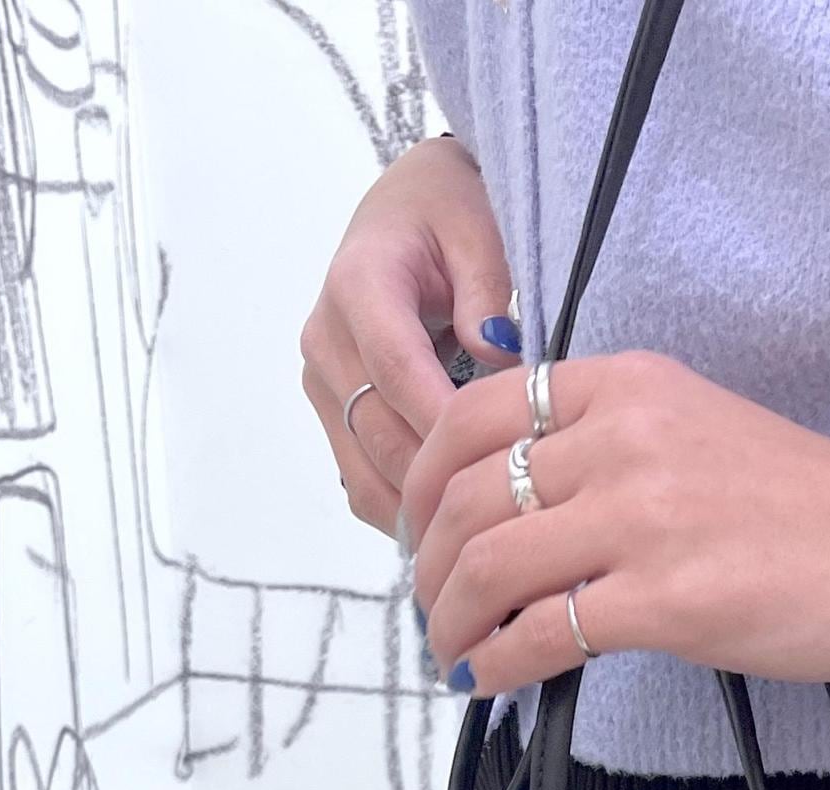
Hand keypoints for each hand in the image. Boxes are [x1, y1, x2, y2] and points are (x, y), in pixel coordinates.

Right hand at [299, 138, 521, 538]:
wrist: (407, 211)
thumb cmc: (449, 212)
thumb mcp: (476, 224)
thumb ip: (486, 284)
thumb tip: (497, 350)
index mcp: (358, 284)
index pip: (397, 370)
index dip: (444, 423)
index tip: (498, 461)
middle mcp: (326, 339)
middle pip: (379, 433)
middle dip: (441, 481)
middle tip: (506, 518)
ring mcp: (323, 383)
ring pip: (364, 472)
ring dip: (420, 511)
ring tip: (483, 538)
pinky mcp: (333, 413)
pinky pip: (362, 482)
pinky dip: (405, 512)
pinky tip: (454, 528)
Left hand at [400, 350, 829, 692]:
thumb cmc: (799, 503)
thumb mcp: (688, 428)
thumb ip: (602, 444)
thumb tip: (518, 507)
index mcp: (623, 387)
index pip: (473, 414)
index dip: (421, 477)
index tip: (418, 526)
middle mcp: (621, 440)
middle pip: (466, 496)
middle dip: (427, 564)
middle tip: (430, 604)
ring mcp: (641, 520)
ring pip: (490, 566)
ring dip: (448, 618)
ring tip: (451, 648)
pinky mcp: (665, 601)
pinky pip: (542, 634)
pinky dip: (496, 662)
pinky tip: (490, 679)